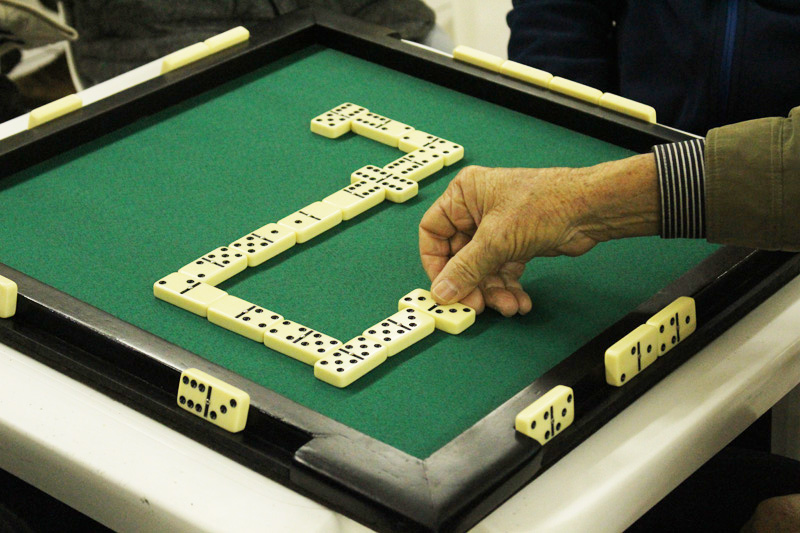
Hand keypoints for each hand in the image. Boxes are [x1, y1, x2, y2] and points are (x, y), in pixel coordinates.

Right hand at [419, 154, 659, 315]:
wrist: (590, 209)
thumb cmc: (544, 204)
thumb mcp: (497, 240)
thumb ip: (466, 269)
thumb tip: (441, 293)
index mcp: (463, 194)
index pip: (433, 232)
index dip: (436, 263)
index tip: (444, 289)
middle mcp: (477, 210)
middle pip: (459, 256)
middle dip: (471, 283)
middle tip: (478, 306)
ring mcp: (497, 228)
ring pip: (482, 268)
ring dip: (494, 291)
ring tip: (508, 307)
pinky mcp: (516, 243)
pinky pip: (502, 271)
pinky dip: (509, 288)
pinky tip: (519, 303)